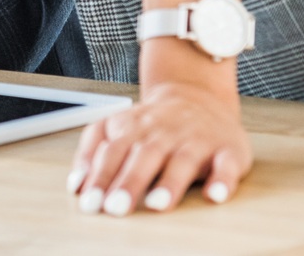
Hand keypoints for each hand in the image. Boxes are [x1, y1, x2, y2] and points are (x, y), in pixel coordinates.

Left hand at [66, 78, 251, 216]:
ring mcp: (196, 140)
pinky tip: (216, 195)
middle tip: (116, 208)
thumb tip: (76, 186)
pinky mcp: (227, 150)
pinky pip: (227, 165)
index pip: (113, 153)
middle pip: (145, 156)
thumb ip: (92, 152)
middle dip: (129, 182)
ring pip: (183, 161)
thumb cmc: (152, 124)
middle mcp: (164, 133)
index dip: (100, 177)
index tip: (90, 203)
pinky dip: (223, 180)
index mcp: (134, 128)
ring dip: (170, 183)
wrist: (197, 95)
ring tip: (157, 204)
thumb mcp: (116, 127)